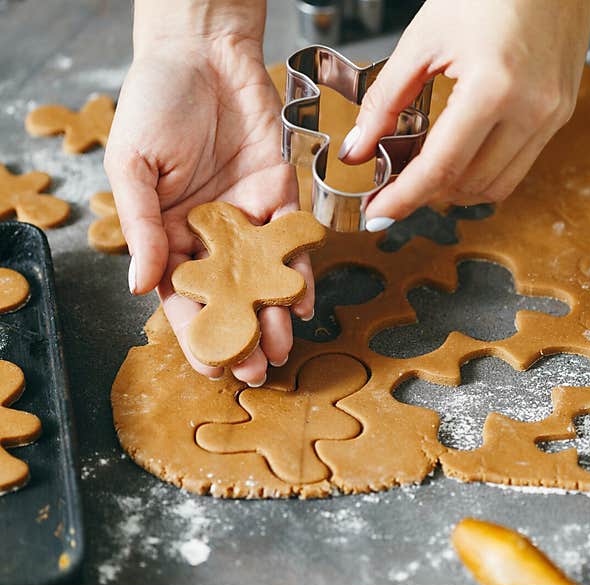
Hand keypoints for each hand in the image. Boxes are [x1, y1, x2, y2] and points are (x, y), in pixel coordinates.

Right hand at [105, 2, 311, 386]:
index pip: (181, 293)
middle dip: (241, 334)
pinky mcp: (280, 195)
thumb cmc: (155, 103)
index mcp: (166, 231)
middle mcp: (209, 232)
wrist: (204, 53)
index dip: (194, 331)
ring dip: (272, 314)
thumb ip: (140, 226)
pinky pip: (291, 241)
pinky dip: (298, 272)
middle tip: (256, 372)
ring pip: (262, 277)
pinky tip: (302, 303)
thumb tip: (141, 286)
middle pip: (228, 294)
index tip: (209, 367)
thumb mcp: (133, 166)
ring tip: (281, 350)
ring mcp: (246, 216)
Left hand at [338, 0, 589, 229]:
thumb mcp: (424, 38)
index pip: (441, 168)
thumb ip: (387, 99)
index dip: (405, 198)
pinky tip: (461, 154)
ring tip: (426, 172)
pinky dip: (485, 170)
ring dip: (458, 188)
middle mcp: (532, 110)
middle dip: (427, 194)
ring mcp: (553, 114)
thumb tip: (359, 147)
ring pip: (499, 185)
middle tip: (394, 185)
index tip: (378, 213)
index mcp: (494, 88)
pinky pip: (519, 164)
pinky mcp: (561, 112)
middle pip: (470, 186)